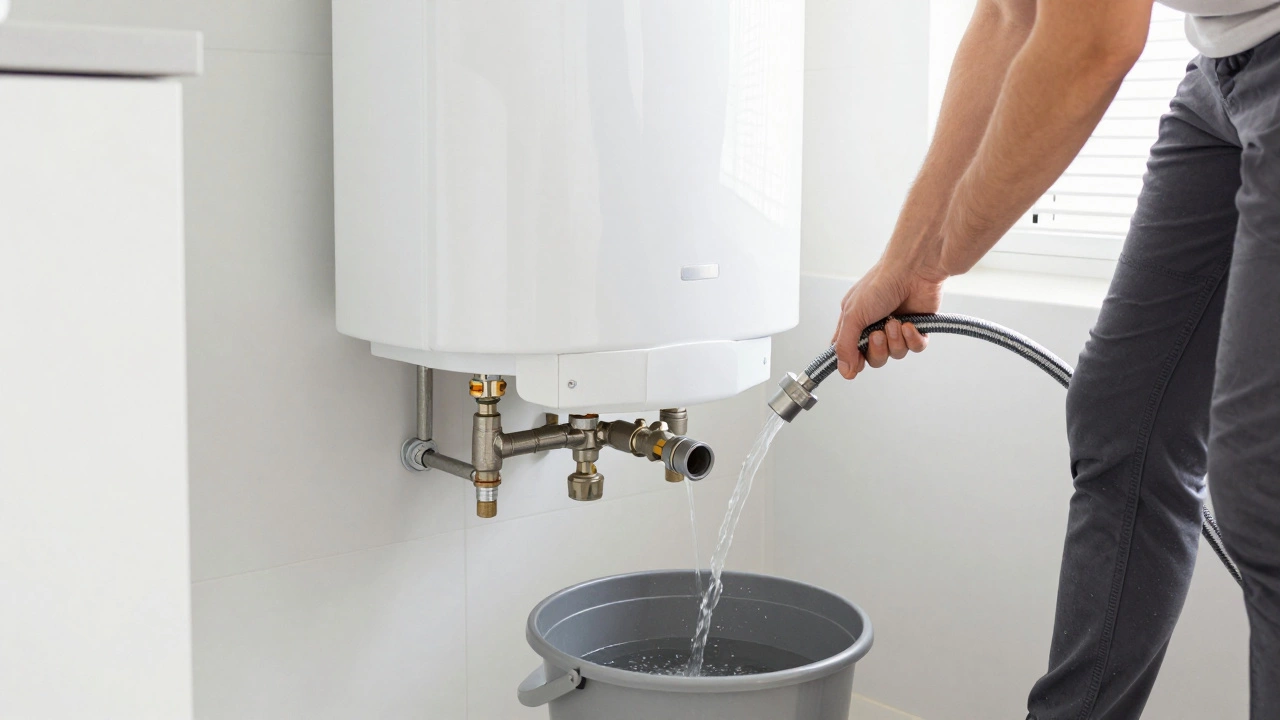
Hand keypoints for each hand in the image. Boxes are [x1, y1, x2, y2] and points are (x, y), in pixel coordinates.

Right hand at [831, 259, 945, 379]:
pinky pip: (915, 348)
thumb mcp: (853, 315)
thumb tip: (843, 371)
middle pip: (874, 358)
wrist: (913, 269)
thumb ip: (845, 345)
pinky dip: (912, 339)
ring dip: (895, 341)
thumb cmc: (880, 284)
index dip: (853, 361)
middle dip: (877, 350)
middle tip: (878, 334)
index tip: (856, 365)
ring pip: (895, 354)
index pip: (849, 351)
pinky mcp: (918, 327)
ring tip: (896, 322)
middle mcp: (875, 325)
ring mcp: (897, 327)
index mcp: (855, 321)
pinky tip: (910, 324)